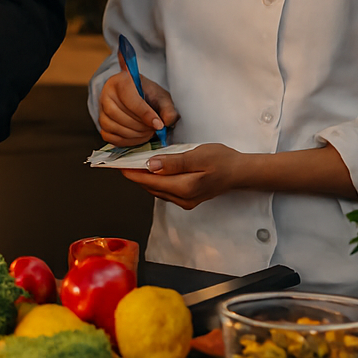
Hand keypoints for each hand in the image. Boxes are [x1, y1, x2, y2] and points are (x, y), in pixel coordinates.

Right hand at [98, 57, 178, 145]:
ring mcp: (101, 110)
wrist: (142, 99)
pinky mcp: (102, 124)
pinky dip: (126, 141)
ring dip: (133, 134)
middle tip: (154, 129)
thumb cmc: (150, 96)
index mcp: (120, 81)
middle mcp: (106, 94)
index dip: (143, 113)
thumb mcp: (162, 98)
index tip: (158, 124)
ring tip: (148, 133)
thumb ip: (168, 109)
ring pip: (111, 125)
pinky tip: (138, 137)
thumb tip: (167, 121)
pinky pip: (109, 137)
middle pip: (116, 113)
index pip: (127, 98)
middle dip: (138, 125)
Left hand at [121, 143, 247, 208]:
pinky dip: (154, 180)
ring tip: (131, 163)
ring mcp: (185, 201)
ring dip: (143, 178)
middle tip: (120, 161)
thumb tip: (151, 165)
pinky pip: (164, 190)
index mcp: (184, 188)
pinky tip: (149, 170)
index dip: (132, 173)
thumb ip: (173, 162)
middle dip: (135, 175)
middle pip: (150, 187)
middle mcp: (182, 199)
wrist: (240, 172)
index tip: (117, 164)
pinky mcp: (187, 198)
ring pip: (156, 189)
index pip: (150, 181)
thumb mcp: (197, 156)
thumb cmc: (222, 160)